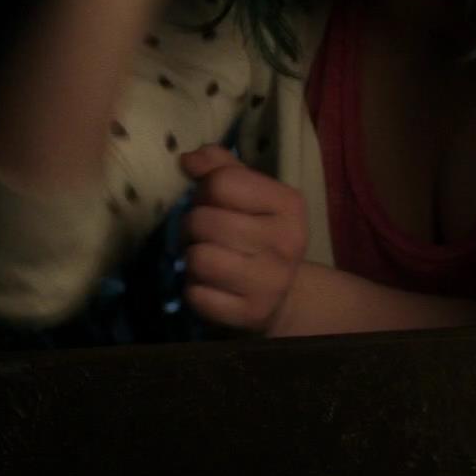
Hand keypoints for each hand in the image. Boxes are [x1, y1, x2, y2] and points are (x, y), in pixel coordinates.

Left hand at [177, 145, 307, 333]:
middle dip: (192, 226)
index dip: (205, 190)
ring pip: (197, 258)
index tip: (211, 203)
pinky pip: (196, 295)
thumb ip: (220, 168)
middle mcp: (287, 242)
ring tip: (208, 258)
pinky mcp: (251, 314)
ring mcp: (272, 282)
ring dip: (192, 259)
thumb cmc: (258, 233)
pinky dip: (195, 289)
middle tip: (204, 235)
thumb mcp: (249, 193)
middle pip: (204, 220)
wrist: (281, 295)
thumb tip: (187, 160)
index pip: (222, 182)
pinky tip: (212, 286)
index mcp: (289, 203)